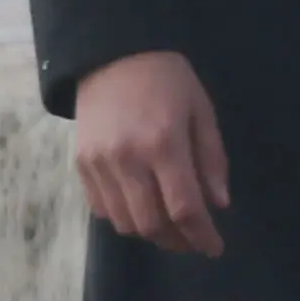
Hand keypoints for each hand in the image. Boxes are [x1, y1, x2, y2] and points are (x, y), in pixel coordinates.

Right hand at [74, 48, 227, 257]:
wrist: (112, 52)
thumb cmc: (167, 79)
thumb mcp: (200, 110)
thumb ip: (211, 159)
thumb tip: (218, 204)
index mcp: (163, 143)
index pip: (184, 208)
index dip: (202, 235)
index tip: (214, 248)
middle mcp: (128, 159)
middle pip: (152, 224)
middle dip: (177, 241)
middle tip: (192, 239)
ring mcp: (100, 163)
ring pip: (125, 223)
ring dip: (150, 232)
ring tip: (168, 225)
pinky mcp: (81, 164)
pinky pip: (102, 209)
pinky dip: (124, 217)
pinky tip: (140, 206)